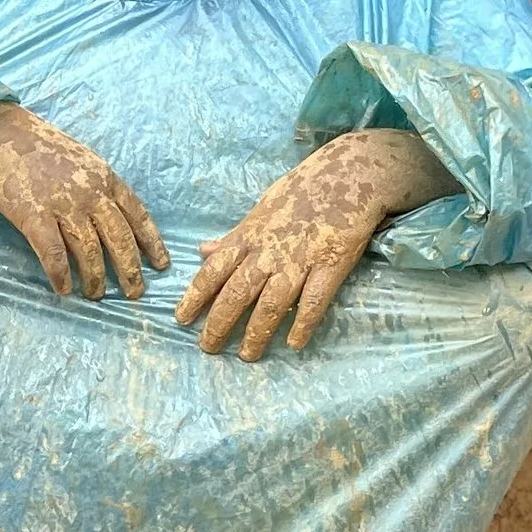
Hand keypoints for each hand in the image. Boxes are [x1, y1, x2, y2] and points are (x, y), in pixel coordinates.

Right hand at [0, 102, 167, 302]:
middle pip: (119, 238)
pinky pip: (53, 253)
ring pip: (89, 250)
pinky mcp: (34, 216)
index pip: (137, 215)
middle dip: (130, 270)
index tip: (161, 265)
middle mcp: (90, 193)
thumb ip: (99, 186)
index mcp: (105, 178)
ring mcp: (63, 205)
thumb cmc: (41, 146)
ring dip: (95, 278)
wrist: (0, 131)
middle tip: (135, 294)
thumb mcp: (83, 160)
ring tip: (96, 295)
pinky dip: (60, 274)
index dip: (151, 242)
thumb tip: (112, 217)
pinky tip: (64, 289)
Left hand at [175, 129, 452, 358]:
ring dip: (257, 332)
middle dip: (219, 324)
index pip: (214, 271)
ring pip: (272, 303)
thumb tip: (201, 252)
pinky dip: (303, 324)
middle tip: (208, 348)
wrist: (349, 175)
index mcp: (249, 236)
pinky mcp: (331, 266)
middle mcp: (269, 252)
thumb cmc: (301, 191)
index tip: (181, 320)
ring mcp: (300, 260)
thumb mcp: (259, 209)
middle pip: (237, 293)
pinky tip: (293, 344)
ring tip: (247, 356)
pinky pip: (314, 301)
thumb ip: (232, 237)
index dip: (195, 297)